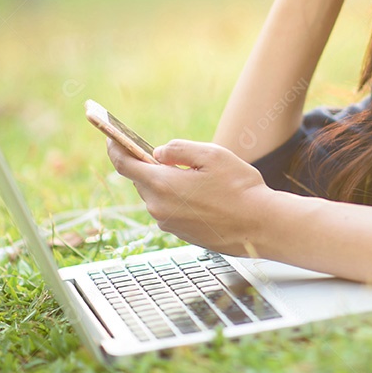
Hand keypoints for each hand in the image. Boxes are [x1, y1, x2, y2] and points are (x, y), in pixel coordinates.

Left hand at [105, 137, 273, 255]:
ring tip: (196, 176)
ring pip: (156, 195)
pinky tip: (202, 194)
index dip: (115, 148)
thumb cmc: (240, 188)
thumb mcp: (212, 155)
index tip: (111, 138)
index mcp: (162, 185)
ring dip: (167, 182)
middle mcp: (159, 208)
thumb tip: (158, 153)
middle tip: (168, 155)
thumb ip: (179, 149)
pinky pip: (169, 209)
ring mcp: (168, 224)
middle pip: (142, 180)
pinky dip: (177, 198)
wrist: (260, 226)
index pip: (124, 165)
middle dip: (149, 165)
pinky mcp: (180, 234)